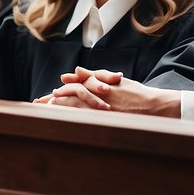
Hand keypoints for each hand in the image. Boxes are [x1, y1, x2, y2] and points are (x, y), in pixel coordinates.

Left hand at [34, 67, 180, 116]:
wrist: (155, 106)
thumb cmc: (135, 93)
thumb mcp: (114, 81)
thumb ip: (94, 76)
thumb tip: (76, 70)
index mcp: (98, 86)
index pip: (72, 88)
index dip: (58, 93)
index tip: (46, 98)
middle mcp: (97, 96)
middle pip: (68, 98)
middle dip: (52, 102)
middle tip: (38, 106)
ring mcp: (101, 108)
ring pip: (74, 108)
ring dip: (58, 110)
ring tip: (46, 113)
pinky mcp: (106, 119)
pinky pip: (84, 120)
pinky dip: (72, 120)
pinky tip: (62, 124)